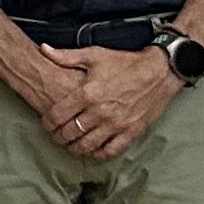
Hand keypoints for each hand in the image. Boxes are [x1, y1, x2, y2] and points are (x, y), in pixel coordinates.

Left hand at [43, 42, 180, 161]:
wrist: (160, 71)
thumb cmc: (126, 63)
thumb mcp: (94, 55)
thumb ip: (66, 56)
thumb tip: (43, 49)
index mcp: (87, 93)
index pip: (57, 115)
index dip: (47, 122)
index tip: (46, 123)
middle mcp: (100, 111)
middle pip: (69, 133)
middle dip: (58, 136)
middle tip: (56, 135)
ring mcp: (116, 124)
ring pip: (87, 145)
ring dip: (75, 147)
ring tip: (71, 144)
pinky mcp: (131, 132)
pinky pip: (110, 151)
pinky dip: (98, 154)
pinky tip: (93, 150)